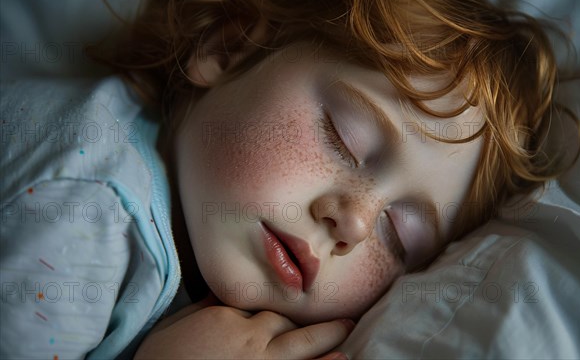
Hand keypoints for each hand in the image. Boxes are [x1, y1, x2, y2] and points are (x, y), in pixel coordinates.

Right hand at [134, 302, 353, 359]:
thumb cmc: (162, 354)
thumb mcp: (183, 321)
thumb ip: (211, 306)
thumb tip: (226, 294)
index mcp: (234, 321)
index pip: (271, 313)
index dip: (289, 314)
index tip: (304, 311)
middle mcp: (254, 342)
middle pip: (295, 329)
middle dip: (324, 327)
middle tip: (347, 322)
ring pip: (304, 350)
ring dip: (329, 346)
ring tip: (349, 342)